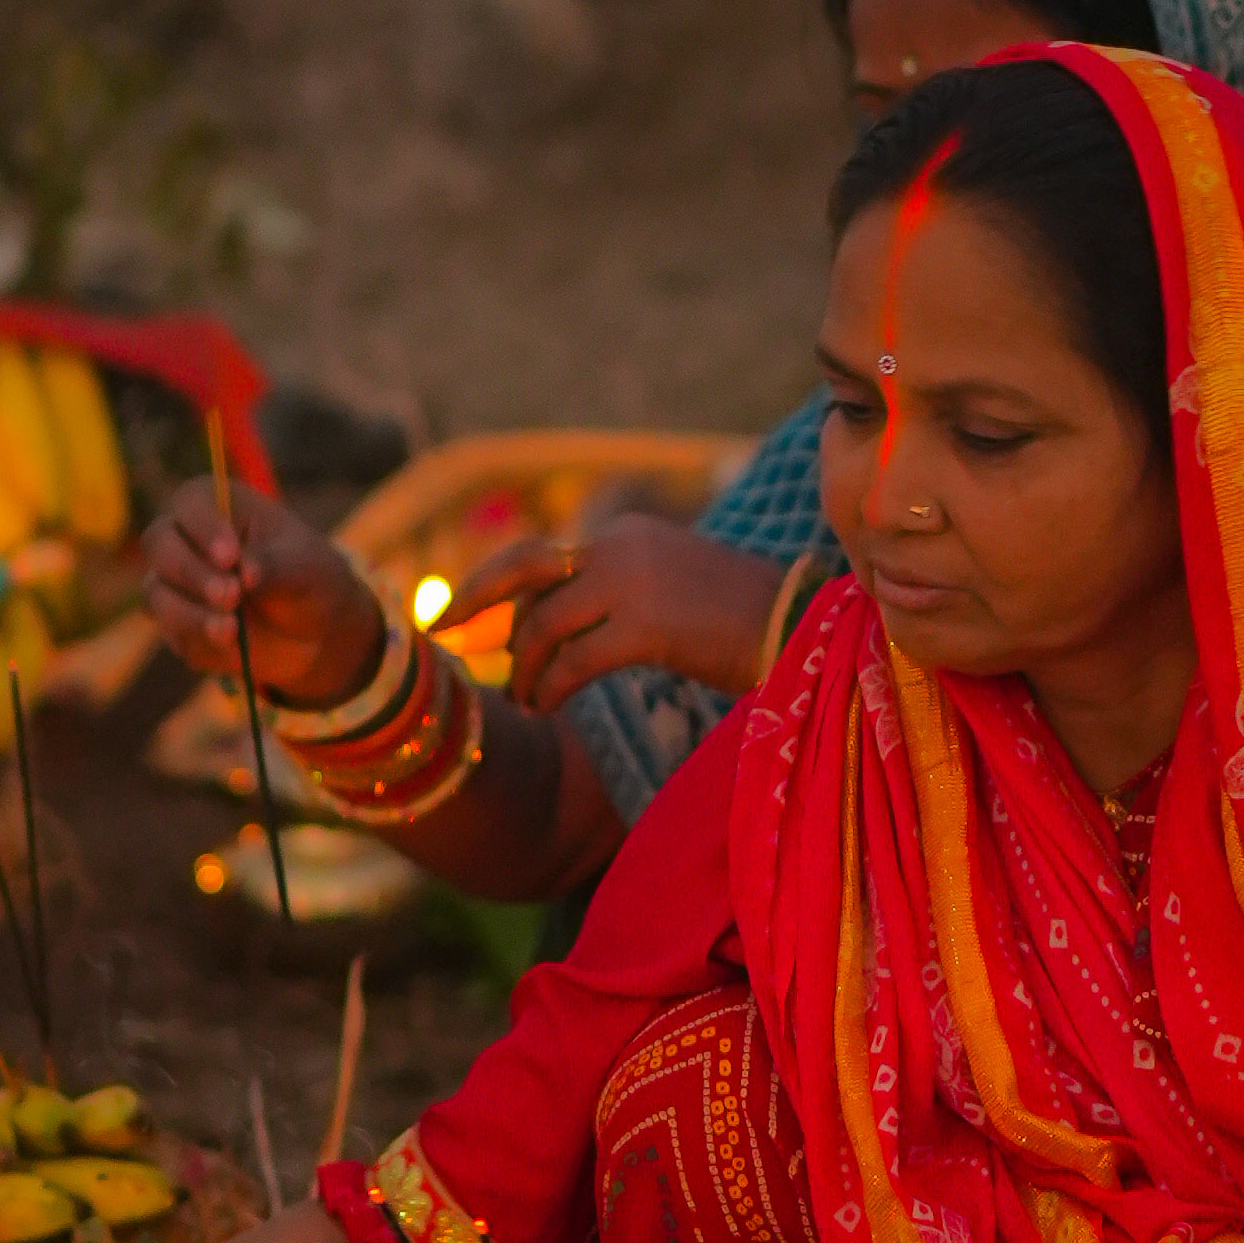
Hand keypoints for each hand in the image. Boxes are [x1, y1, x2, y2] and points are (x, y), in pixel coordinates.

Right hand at [140, 474, 390, 712]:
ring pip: (156, 595)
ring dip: (191, 615)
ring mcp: (176, 583)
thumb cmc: (308, 578)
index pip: (189, 502)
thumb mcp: (305, 568)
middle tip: (232, 596)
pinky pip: (174, 636)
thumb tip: (245, 573)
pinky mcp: (177, 625)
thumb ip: (276, 566)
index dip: (203, 527)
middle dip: (192, 574)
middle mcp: (186, 539)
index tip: (231, 557)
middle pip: (158, 545)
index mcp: (218, 505)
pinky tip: (236, 649)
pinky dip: (203, 645)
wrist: (313, 630)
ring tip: (233, 631)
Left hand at [456, 511, 784, 713]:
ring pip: (544, 626)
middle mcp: (622, 548)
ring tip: (527, 699)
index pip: (542, 553)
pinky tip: (548, 707)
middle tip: (442, 632)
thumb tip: (561, 625)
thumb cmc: (744, 620)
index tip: (458, 609)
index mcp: (628, 536)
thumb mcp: (673, 588)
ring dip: (526, 670)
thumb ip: (619, 593)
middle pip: (524, 570)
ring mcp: (633, 584)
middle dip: (474, 599)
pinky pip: (574, 662)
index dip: (493, 581)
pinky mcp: (647, 627)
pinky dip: (552, 688)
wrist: (802, 628)